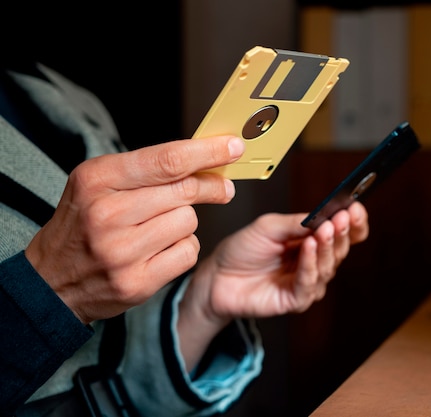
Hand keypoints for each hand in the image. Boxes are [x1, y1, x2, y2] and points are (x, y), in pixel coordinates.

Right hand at [25, 136, 244, 323]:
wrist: (52, 282)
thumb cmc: (84, 224)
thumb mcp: (99, 183)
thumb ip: (148, 168)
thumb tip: (206, 159)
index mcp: (97, 179)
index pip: (167, 160)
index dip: (208, 152)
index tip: (233, 147)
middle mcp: (106, 214)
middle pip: (185, 190)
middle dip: (211, 186)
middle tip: (222, 187)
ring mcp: (121, 252)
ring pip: (189, 221)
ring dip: (186, 222)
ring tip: (161, 227)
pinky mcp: (136, 282)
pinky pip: (188, 252)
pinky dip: (184, 248)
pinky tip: (161, 250)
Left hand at [176, 202, 368, 370]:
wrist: (217, 277)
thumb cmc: (242, 250)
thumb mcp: (269, 227)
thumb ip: (297, 223)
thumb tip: (324, 215)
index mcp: (312, 240)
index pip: (343, 232)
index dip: (353, 222)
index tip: (355, 209)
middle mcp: (314, 261)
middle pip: (340, 248)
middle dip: (342, 231)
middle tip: (341, 218)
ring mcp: (308, 282)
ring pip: (328, 265)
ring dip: (326, 246)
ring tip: (324, 230)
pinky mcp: (296, 300)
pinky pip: (310, 282)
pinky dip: (310, 264)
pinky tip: (308, 248)